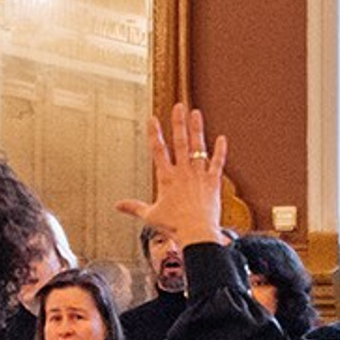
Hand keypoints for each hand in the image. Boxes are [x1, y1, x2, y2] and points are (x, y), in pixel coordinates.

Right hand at [115, 103, 228, 249]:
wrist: (197, 233)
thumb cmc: (174, 226)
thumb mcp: (150, 216)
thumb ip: (134, 207)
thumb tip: (118, 205)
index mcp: (167, 178)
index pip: (158, 150)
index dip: (155, 133)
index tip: (153, 119)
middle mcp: (183, 172)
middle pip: (180, 142)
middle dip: (178, 122)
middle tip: (179, 106)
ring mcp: (199, 175)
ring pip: (198, 147)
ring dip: (197, 129)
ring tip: (196, 113)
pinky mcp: (213, 182)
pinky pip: (217, 163)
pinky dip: (220, 151)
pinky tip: (222, 138)